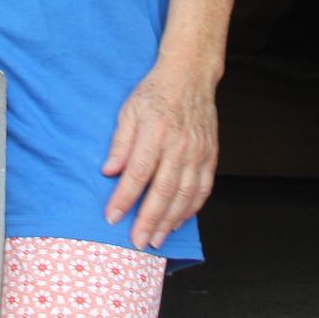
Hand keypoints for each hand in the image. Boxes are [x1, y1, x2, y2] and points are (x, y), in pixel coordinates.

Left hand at [101, 61, 219, 250]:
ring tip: (157, 239)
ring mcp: (198, 151)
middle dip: (149, 219)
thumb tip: (108, 172)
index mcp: (155, 131)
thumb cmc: (156, 92)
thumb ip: (120, 143)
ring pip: (185, 194)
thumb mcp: (129, 110)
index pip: (138, 172)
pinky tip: (178, 221)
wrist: (191, 75)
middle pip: (163, 190)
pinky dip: (191, 209)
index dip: (124, 198)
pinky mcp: (210, 155)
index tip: (112, 217)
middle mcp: (179, 145)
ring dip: (170, 220)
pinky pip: (203, 188)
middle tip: (137, 241)